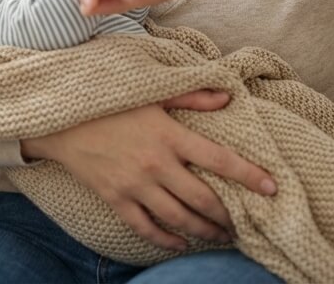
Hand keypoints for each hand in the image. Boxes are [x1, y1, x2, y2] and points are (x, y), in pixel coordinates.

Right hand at [21, 90, 276, 249]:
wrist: (61, 119)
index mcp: (170, 135)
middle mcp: (156, 164)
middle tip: (243, 224)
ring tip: (221, 236)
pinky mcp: (116, 199)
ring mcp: (135, 185)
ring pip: (179, 218)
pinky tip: (183, 243)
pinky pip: (146, 228)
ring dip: (204, 231)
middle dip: (228, 215)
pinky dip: (167, 240)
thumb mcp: (151, 91)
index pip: (219, 160)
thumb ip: (191, 95)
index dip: (249, 175)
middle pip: (203, 199)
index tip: (272, 188)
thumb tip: (227, 98)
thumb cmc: (109, 100)